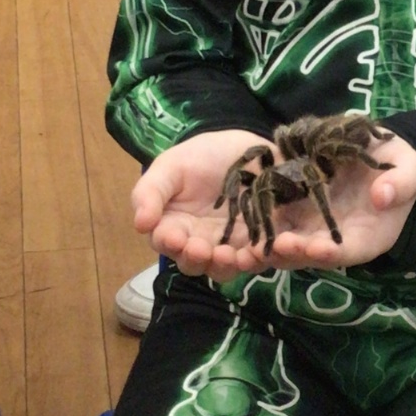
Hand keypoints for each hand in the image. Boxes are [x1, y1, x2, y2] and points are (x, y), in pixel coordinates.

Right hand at [131, 129, 276, 280]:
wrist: (243, 147)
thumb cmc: (200, 158)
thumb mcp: (170, 167)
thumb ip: (150, 192)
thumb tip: (140, 224)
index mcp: (175, 227)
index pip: (167, 243)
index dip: (170, 244)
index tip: (174, 238)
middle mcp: (203, 243)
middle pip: (197, 264)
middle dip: (198, 260)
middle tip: (202, 250)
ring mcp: (233, 245)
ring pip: (230, 267)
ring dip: (231, 265)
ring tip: (236, 255)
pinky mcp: (263, 240)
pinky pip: (268, 257)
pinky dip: (272, 256)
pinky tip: (274, 246)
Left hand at [229, 135, 415, 273]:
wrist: (375, 153)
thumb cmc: (398, 165)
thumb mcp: (409, 168)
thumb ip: (401, 183)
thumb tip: (384, 196)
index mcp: (367, 236)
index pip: (348, 251)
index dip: (333, 252)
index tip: (319, 249)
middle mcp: (335, 238)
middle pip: (311, 254)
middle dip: (293, 253)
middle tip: (275, 247)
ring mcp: (311, 225)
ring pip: (287, 242)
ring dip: (268, 246)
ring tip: (251, 245)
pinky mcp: (292, 208)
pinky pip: (272, 218)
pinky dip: (257, 221)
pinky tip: (241, 215)